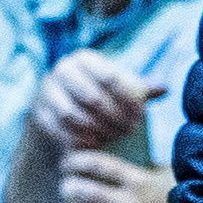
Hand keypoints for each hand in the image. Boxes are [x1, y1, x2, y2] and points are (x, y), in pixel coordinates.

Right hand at [29, 51, 161, 153]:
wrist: (64, 102)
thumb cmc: (101, 92)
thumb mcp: (121, 87)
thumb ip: (140, 88)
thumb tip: (163, 88)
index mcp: (84, 58)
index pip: (110, 78)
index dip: (128, 99)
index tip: (142, 117)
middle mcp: (62, 70)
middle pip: (91, 97)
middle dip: (113, 118)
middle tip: (130, 131)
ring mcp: (47, 91)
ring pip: (72, 114)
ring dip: (96, 130)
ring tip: (113, 137)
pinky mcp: (38, 111)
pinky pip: (57, 128)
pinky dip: (77, 137)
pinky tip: (95, 143)